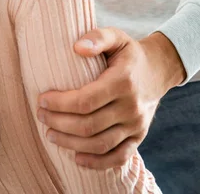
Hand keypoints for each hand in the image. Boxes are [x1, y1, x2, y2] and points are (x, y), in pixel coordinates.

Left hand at [37, 28, 185, 168]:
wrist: (159, 69)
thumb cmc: (129, 52)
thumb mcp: (116, 36)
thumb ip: (97, 38)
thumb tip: (76, 47)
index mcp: (123, 81)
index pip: (86, 100)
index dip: (61, 104)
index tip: (42, 99)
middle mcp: (131, 106)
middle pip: (89, 125)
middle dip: (59, 123)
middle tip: (41, 115)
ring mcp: (136, 124)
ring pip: (99, 144)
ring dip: (70, 143)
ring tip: (50, 133)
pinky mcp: (138, 136)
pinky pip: (118, 157)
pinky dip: (96, 162)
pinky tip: (76, 156)